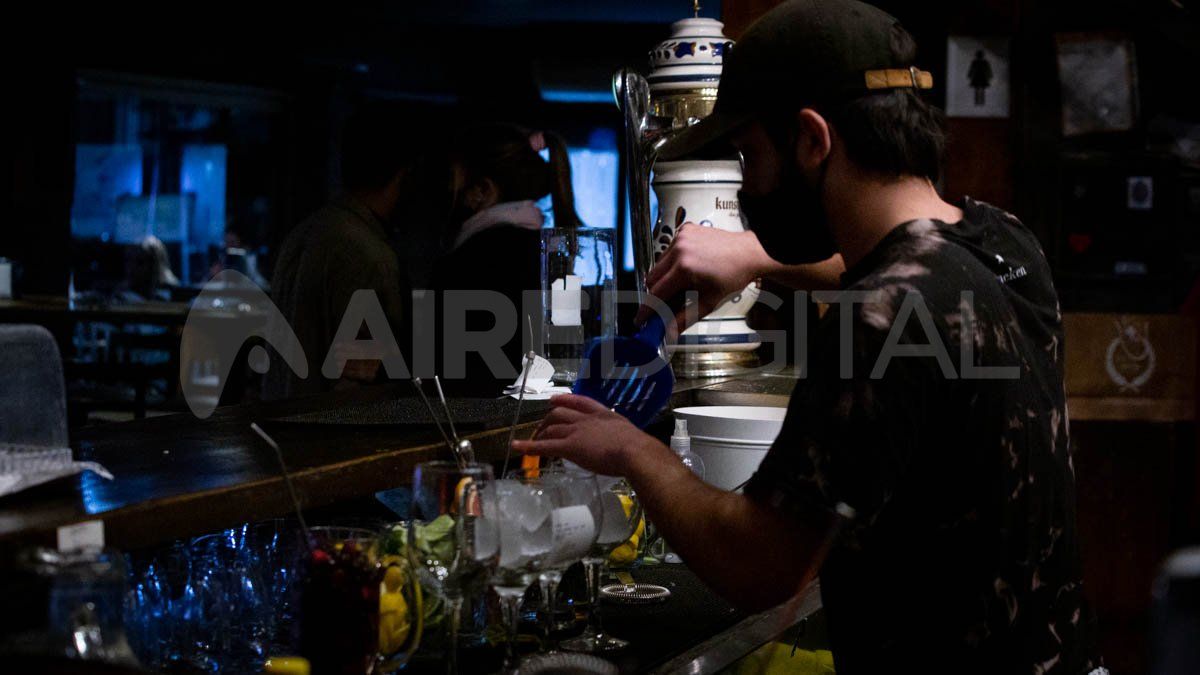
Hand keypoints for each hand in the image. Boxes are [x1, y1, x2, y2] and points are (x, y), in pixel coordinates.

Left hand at [511, 394, 661, 475]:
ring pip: (551, 428)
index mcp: (602, 414)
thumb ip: (618, 436)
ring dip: (538, 434)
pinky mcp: (569, 446)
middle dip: (548, 420)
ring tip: (532, 441)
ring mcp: (575, 431)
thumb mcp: (628, 435)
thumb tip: (619, 444)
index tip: (554, 399)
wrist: (634, 452)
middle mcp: (585, 419)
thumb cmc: (637, 447)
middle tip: (542, 428)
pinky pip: (545, 446)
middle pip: (559, 413)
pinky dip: (528, 446)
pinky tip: (516, 447)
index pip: (580, 402)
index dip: (565, 399)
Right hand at [636, 224, 775, 335]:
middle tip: (665, 303)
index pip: (656, 293)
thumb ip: (684, 319)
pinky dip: (673, 261)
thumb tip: (669, 332)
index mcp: (684, 268)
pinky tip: (688, 265)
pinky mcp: (684, 229)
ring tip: (683, 283)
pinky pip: (669, 250)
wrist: (748, 253)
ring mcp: (681, 237)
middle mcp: (679, 249)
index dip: (647, 309)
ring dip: (665, 276)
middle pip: (652, 278)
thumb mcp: (708, 302)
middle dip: (656, 293)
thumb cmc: (733, 276)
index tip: (641, 319)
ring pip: (659, 263)